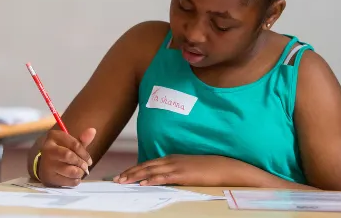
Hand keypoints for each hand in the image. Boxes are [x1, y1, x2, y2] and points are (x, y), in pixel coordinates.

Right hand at [37, 128, 95, 186]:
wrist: (45, 166)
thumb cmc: (61, 152)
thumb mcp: (70, 144)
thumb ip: (82, 139)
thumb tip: (93, 130)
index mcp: (54, 136)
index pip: (74, 144)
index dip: (85, 153)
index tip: (89, 160)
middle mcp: (48, 149)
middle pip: (69, 156)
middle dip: (81, 163)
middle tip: (85, 167)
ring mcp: (47, 164)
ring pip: (70, 171)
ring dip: (79, 173)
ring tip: (79, 171)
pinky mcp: (49, 178)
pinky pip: (69, 182)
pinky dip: (75, 181)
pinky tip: (72, 177)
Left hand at [114, 154, 246, 186]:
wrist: (224, 167)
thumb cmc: (208, 169)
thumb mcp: (188, 169)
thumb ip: (175, 172)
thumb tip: (164, 179)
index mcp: (171, 158)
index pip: (148, 163)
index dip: (134, 169)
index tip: (122, 175)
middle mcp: (170, 160)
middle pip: (145, 166)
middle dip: (129, 172)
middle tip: (116, 179)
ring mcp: (176, 166)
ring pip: (150, 170)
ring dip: (135, 176)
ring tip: (123, 181)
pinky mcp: (182, 174)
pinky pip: (163, 177)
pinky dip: (151, 179)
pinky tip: (142, 183)